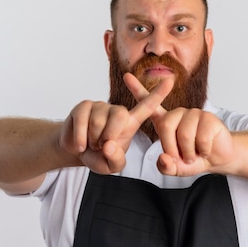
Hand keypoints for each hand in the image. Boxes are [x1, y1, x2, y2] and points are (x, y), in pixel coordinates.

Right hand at [59, 76, 173, 173]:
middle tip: (103, 146)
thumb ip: (116, 160)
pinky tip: (81, 144)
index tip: (170, 81)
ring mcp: (100, 106)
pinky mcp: (84, 106)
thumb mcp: (112, 165)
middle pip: (120, 115)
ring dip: (93, 139)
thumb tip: (109, 145)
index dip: (158, 94)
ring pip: (98, 121)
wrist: (77, 152)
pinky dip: (80, 137)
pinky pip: (82, 121)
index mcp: (130, 123)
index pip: (147, 107)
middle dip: (109, 136)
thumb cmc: (99, 157)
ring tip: (93, 143)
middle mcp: (117, 111)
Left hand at [123, 73, 234, 176]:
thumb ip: (165, 166)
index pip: (149, 104)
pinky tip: (206, 149)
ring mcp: (193, 113)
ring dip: (189, 152)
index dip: (137, 89)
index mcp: (166, 122)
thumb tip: (163, 158)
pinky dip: (202, 150)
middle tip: (183, 158)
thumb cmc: (193, 159)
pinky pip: (201, 137)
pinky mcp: (208, 117)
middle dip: (172, 148)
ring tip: (194, 154)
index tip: (126, 76)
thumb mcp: (175, 168)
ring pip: (184, 134)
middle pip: (166, 126)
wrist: (217, 158)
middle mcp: (178, 114)